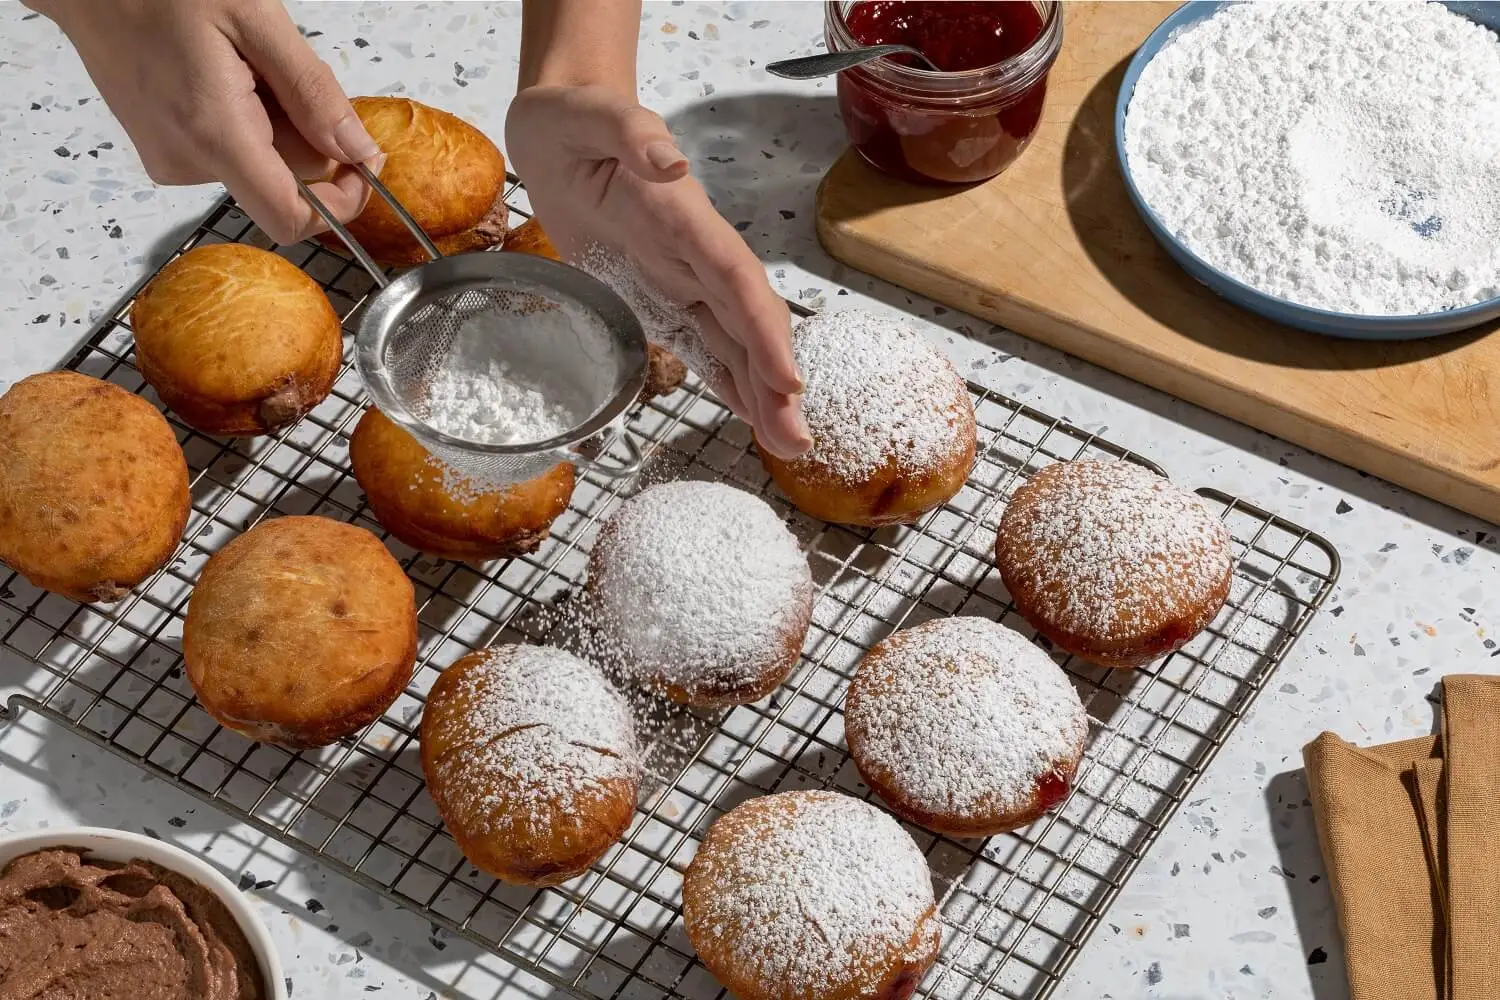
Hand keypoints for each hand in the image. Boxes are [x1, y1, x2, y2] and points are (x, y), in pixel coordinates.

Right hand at [26, 0, 380, 244]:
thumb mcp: (257, 21)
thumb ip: (312, 92)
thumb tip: (357, 150)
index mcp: (213, 134)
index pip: (290, 218)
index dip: (340, 204)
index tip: (362, 166)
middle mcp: (186, 161)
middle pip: (284, 186)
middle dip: (306, 138)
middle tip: (283, 74)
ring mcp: (170, 160)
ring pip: (260, 165)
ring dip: (275, 125)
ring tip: (242, 66)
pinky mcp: (163, 152)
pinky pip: (231, 151)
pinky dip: (247, 121)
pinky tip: (223, 76)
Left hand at [506, 85, 811, 459]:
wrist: (557, 128)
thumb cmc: (571, 119)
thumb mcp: (590, 115)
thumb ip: (632, 132)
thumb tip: (671, 162)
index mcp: (682, 214)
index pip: (735, 276)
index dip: (763, 328)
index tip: (786, 379)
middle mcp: (692, 251)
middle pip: (745, 321)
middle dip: (774, 381)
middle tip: (797, 440)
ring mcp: (680, 275)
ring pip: (731, 340)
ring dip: (760, 392)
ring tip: (788, 444)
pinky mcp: (658, 292)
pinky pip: (701, 342)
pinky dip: (727, 380)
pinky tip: (750, 415)